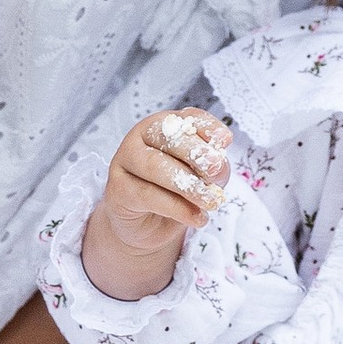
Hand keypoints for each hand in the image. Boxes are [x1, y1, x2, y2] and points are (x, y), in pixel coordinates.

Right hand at [85, 107, 230, 295]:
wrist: (147, 225)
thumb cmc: (175, 192)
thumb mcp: (200, 175)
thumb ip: (210, 166)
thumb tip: (219, 165)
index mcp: (164, 125)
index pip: (186, 118)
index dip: (207, 127)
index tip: (225, 141)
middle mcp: (140, 137)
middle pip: (168, 136)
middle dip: (197, 153)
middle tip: (217, 171)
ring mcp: (124, 161)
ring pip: (157, 166)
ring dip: (189, 185)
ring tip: (210, 201)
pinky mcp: (117, 189)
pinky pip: (149, 195)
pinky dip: (178, 209)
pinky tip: (196, 218)